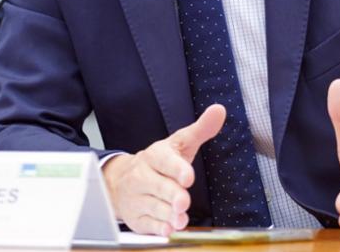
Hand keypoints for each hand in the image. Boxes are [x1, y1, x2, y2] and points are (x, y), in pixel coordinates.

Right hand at [101, 104, 224, 235]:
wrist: (121, 181)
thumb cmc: (159, 162)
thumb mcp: (179, 143)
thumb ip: (201, 129)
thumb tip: (219, 110)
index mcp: (155, 155)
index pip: (165, 160)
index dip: (176, 168)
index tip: (187, 176)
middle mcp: (143, 176)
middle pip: (159, 186)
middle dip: (172, 195)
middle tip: (183, 203)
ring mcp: (138, 197)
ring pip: (154, 207)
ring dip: (168, 215)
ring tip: (180, 219)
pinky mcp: (137, 218)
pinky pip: (148, 224)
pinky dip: (159, 227)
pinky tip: (168, 228)